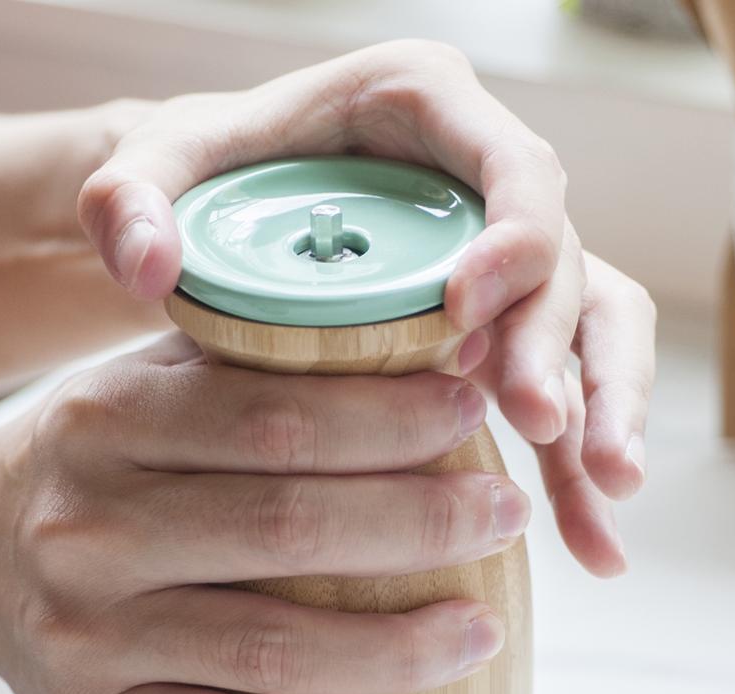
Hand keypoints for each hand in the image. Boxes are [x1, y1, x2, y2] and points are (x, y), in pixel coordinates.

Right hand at [0, 336, 526, 693]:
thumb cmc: (90, 462)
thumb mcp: (141, 391)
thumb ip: (245, 372)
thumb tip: (405, 356)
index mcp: (109, 422)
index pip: (270, 418)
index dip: (384, 419)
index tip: (471, 413)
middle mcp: (91, 526)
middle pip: (282, 527)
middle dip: (415, 525)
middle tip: (504, 518)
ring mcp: (89, 630)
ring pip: (265, 647)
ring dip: (391, 647)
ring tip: (483, 634)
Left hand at [76, 40, 655, 576]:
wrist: (234, 206)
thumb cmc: (208, 176)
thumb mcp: (159, 167)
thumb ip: (129, 199)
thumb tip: (143, 267)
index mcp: (426, 111)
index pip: (506, 166)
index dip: (508, 240)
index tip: (464, 318)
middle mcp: (482, 180)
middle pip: (561, 258)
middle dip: (557, 345)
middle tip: (533, 422)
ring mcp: (499, 258)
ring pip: (592, 325)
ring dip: (604, 409)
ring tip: (605, 492)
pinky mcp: (502, 324)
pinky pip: (565, 386)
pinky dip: (576, 461)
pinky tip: (592, 541)